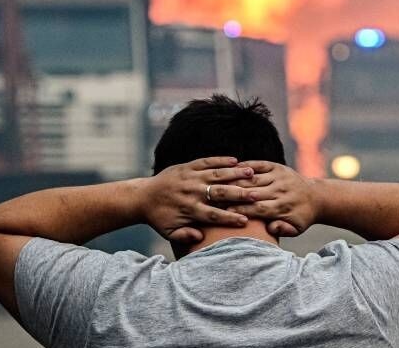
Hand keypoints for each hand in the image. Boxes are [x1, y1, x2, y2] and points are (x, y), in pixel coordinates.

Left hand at [141, 157, 256, 243]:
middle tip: (255, 194)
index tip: (245, 220)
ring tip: (251, 173)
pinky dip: (220, 160)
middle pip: (218, 193)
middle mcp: (191, 192)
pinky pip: (206, 162)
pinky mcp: (187, 167)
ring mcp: (190, 177)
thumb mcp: (168, 232)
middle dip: (237, 193)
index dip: (229, 217)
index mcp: (188, 209)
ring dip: (233, 173)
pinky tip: (235, 160)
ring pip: (215, 174)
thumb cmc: (159, 217)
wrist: (143, 196)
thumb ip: (184, 236)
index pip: (212, 215)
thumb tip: (199, 238)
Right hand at [227, 161, 319, 236]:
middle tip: (215, 196)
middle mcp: (280, 190)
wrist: (316, 196)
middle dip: (233, 195)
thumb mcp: (296, 229)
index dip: (241, 211)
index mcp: (283, 207)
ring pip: (252, 178)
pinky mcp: (277, 167)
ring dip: (235, 180)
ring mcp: (278, 177)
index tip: (225, 213)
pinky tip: (230, 169)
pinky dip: (245, 166)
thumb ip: (283, 230)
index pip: (258, 209)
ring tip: (218, 182)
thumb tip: (271, 229)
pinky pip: (258, 165)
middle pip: (252, 192)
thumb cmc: (301, 217)